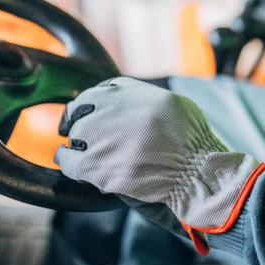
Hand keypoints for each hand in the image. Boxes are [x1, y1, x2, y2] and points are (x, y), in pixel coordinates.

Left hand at [54, 78, 264, 253]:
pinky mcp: (97, 166)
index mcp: (134, 92)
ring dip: (78, 141)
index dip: (92, 104)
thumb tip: (124, 99)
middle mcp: (114, 109)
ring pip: (76, 134)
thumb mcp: (173, 104)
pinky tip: (69, 161)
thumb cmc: (192, 143)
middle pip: (83, 109)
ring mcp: (103, 138)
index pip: (99, 91)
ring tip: (82, 150)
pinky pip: (68, 160)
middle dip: (80, 120)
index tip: (90, 113)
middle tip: (78, 130)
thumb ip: (145, 98)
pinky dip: (66, 160)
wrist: (197, 174)